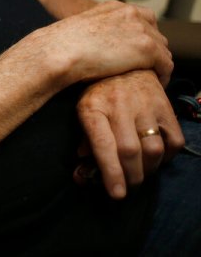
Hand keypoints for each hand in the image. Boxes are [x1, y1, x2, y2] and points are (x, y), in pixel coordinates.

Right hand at [29, 1, 172, 85]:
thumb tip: (97, 46)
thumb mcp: (81, 29)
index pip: (142, 18)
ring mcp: (140, 30)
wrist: (59, 51)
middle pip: (156, 33)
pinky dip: (163, 75)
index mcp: (114, 7)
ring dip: (157, 63)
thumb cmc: (61, 46)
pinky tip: (155, 84)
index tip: (136, 52)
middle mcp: (130, 14)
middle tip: (144, 67)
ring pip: (163, 49)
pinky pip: (166, 64)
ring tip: (149, 77)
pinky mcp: (146, 48)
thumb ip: (97, 32)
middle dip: (152, 50)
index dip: (142, 36)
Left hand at [75, 70, 184, 198]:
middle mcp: (119, 105)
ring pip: (153, 148)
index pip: (102, 144)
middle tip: (127, 185)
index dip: (110, 172)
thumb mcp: (84, 111)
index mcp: (93, 107)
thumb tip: (82, 176)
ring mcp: (145, 104)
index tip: (116, 193)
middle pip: (129, 151)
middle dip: (130, 177)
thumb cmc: (100, 92)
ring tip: (140, 172)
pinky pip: (174, 140)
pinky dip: (167, 157)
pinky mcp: (165, 106)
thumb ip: (84, 142)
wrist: (126, 63)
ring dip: (148, 170)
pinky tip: (156, 158)